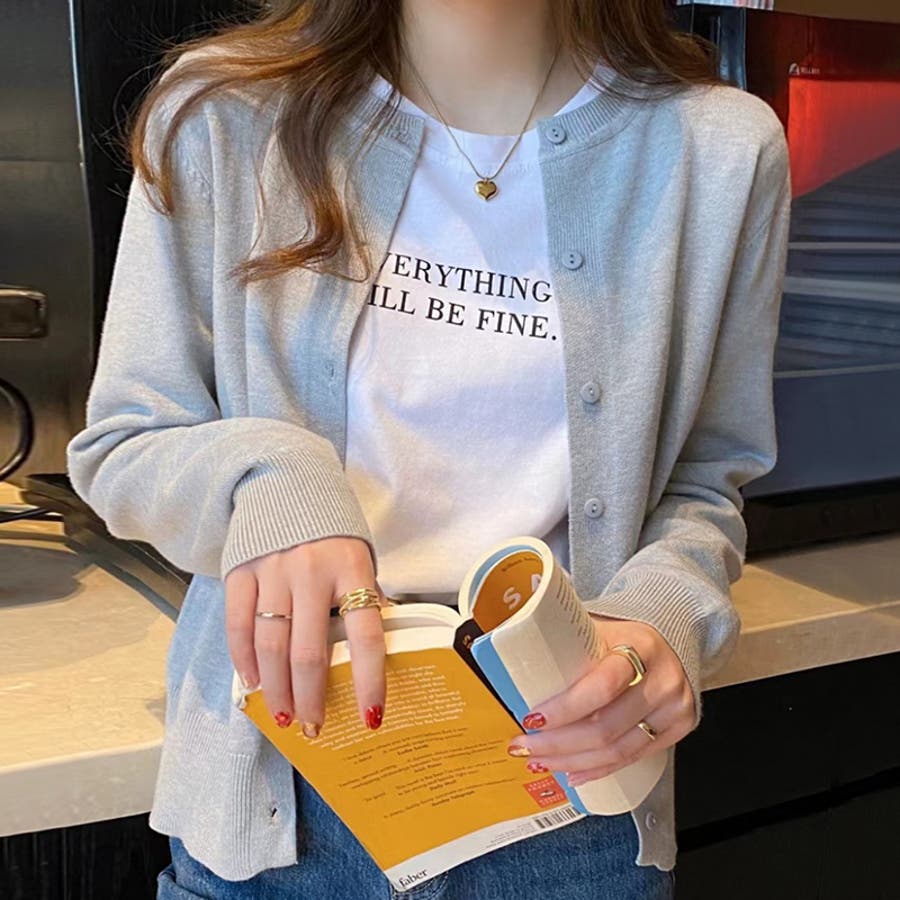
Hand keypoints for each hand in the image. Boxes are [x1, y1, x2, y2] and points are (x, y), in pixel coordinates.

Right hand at [224, 536, 386, 736]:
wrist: (285, 481)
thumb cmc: (332, 530)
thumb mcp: (360, 556)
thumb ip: (365, 596)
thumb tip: (373, 649)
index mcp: (352, 568)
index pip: (366, 634)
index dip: (369, 679)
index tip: (370, 717)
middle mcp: (311, 571)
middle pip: (309, 652)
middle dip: (311, 699)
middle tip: (313, 728)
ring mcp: (272, 571)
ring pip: (271, 646)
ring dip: (276, 689)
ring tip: (283, 715)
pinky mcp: (240, 571)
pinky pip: (238, 626)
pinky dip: (244, 660)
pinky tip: (253, 682)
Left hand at [506, 615, 695, 784]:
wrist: (666, 645)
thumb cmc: (620, 637)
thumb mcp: (597, 629)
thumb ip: (562, 641)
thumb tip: (505, 651)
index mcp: (640, 645)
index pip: (603, 685)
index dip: (565, 708)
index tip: (530, 719)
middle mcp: (664, 679)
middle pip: (606, 727)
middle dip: (558, 743)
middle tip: (523, 746)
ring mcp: (675, 708)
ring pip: (617, 750)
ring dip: (571, 761)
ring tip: (539, 761)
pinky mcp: (678, 730)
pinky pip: (632, 759)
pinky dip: (597, 769)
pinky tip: (571, 772)